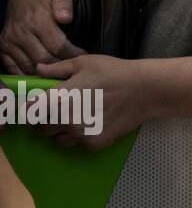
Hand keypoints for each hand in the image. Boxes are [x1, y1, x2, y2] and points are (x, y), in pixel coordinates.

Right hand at [0, 0, 83, 75]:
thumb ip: (65, 2)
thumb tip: (65, 18)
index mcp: (36, 19)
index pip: (57, 46)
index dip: (73, 54)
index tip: (84, 55)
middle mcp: (20, 32)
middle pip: (43, 60)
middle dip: (61, 65)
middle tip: (74, 66)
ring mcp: (9, 41)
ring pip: (28, 66)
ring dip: (45, 73)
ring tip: (60, 72)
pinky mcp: (3, 47)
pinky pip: (13, 67)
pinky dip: (27, 74)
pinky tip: (42, 74)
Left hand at [31, 55, 152, 149]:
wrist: (145, 90)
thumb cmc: (114, 72)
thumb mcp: (85, 62)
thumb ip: (58, 69)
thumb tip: (38, 69)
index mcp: (59, 98)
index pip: (30, 111)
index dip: (31, 109)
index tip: (37, 106)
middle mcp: (65, 119)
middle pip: (41, 128)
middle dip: (45, 121)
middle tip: (59, 112)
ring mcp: (79, 134)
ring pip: (57, 140)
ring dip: (61, 132)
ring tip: (76, 119)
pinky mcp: (93, 143)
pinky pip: (77, 145)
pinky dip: (80, 137)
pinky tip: (92, 124)